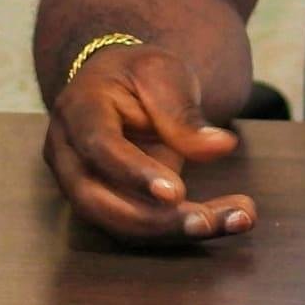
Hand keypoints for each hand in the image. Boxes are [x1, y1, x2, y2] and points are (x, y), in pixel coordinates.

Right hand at [43, 44, 256, 243]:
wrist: (118, 84)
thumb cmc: (138, 74)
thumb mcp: (164, 75)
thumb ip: (185, 113)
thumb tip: (222, 146)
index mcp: (78, 109)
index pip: (98, 148)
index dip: (133, 173)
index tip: (176, 192)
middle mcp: (68, 154)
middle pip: (100, 201)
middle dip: (156, 220)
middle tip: (209, 221)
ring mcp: (78, 185)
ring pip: (118, 223)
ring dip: (175, 230)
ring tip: (236, 219)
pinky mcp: (103, 204)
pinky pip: (137, 226)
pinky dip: (180, 228)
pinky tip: (227, 220)